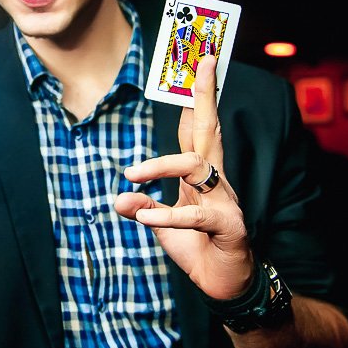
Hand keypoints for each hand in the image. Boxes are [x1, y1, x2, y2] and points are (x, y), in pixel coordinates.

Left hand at [114, 55, 255, 299]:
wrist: (227, 284)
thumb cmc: (199, 247)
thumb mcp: (161, 225)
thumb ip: (142, 206)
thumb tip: (118, 198)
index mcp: (202, 174)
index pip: (198, 128)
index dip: (196, 97)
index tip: (196, 62)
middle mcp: (216, 180)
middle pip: (211, 129)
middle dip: (205, 94)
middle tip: (202, 62)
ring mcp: (226, 201)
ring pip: (197, 167)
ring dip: (161, 166)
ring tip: (132, 175)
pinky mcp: (229, 226)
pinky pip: (196, 215)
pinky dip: (167, 214)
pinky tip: (145, 217)